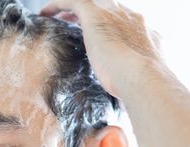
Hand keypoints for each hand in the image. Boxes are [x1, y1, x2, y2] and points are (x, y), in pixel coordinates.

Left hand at [41, 0, 163, 98]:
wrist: (142, 78)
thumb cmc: (140, 88)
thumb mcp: (137, 80)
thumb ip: (130, 80)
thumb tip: (123, 95)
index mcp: (144, 32)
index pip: (125, 23)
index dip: (110, 29)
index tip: (97, 40)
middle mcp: (131, 17)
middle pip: (108, 9)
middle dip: (92, 16)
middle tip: (75, 25)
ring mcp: (115, 13)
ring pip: (91, 2)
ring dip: (73, 9)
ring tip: (57, 16)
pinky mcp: (96, 14)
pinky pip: (73, 1)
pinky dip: (58, 5)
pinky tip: (45, 13)